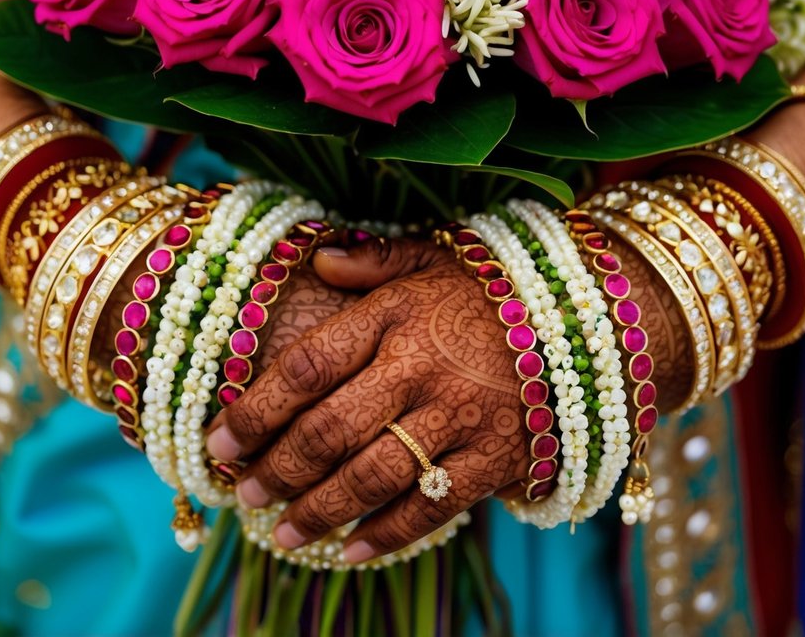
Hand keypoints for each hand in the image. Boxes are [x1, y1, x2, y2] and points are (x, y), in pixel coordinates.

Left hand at [206, 238, 527, 562]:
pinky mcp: (495, 458)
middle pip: (328, 431)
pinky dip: (387, 536)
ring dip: (318, 511)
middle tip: (244, 494)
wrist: (586, 318)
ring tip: (281, 532)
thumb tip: (317, 260)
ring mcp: (458, 416)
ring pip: (370, 476)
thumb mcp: (433, 255)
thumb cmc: (493, 287)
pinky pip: (430, 507)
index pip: (306, 367)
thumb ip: (373, 260)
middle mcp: (419, 366)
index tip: (218, 443)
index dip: (254, 411)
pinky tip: (352, 550)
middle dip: (275, 470)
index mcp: (395, 314)